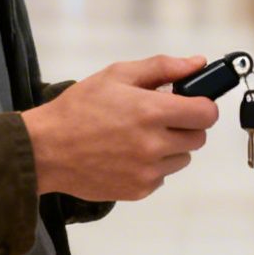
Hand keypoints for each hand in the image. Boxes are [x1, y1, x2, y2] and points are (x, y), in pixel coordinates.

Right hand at [21, 54, 220, 201]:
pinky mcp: (139, 190)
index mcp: (152, 112)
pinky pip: (163, 176)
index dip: (202, 105)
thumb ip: (162, 67)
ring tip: (138, 137)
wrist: (46, 149)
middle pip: (199, 137)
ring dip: (170, 147)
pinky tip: (127, 155)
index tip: (190, 103)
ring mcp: (148, 171)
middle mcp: (154, 145)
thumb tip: (198, 63)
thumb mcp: (117, 75)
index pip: (206, 113)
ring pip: (183, 158)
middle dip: (185, 125)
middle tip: (159, 118)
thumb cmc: (78, 109)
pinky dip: (153, 166)